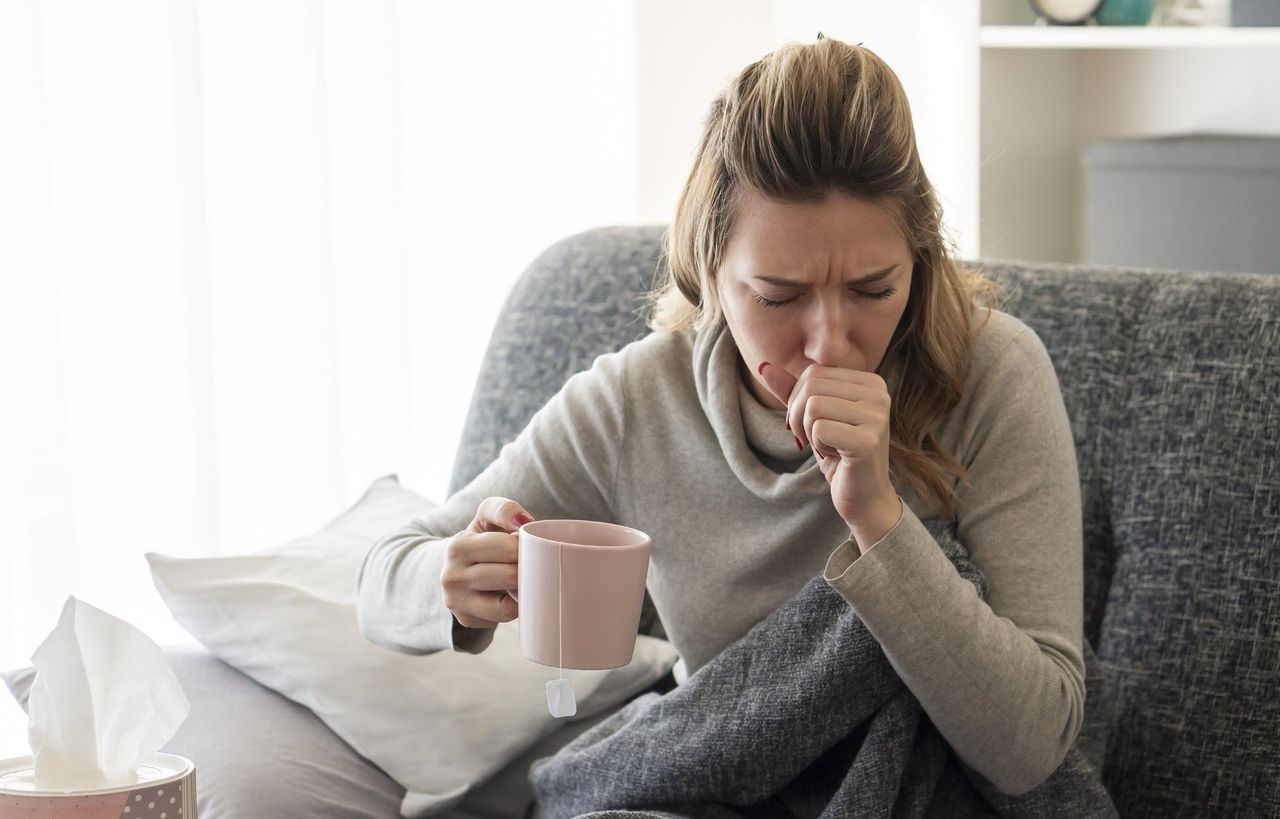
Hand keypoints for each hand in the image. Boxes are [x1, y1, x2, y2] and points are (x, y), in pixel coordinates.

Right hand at [441, 496, 535, 628]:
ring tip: (522, 578)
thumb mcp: (486, 517)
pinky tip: (511, 594)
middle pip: (510, 576)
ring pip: (507, 605)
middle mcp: (451, 576)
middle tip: (530, 563)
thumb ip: (504, 510)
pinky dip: (514, 607)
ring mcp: (457, 602)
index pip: (508, 548)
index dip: (525, 547)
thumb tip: (524, 522)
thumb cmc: (482, 540)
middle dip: (527, 569)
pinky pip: (503, 618)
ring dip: (522, 591)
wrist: (457, 568)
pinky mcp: (466, 620)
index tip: (526, 546)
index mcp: (458, 547)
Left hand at [757, 361, 902, 549]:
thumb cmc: (839, 454)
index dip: (798, 401)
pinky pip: (819, 429)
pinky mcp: (868, 440)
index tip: (813, 425)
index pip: (813, 373)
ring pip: (812, 407)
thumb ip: (793, 391)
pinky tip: (837, 457)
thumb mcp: (814, 418)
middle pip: (811, 387)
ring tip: (829, 447)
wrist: (864, 498)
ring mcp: (877, 416)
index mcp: (871, 382)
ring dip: (809, 433)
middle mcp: (879, 394)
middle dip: (799, 417)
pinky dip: (818, 446)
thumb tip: (764, 366)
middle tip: (814, 439)